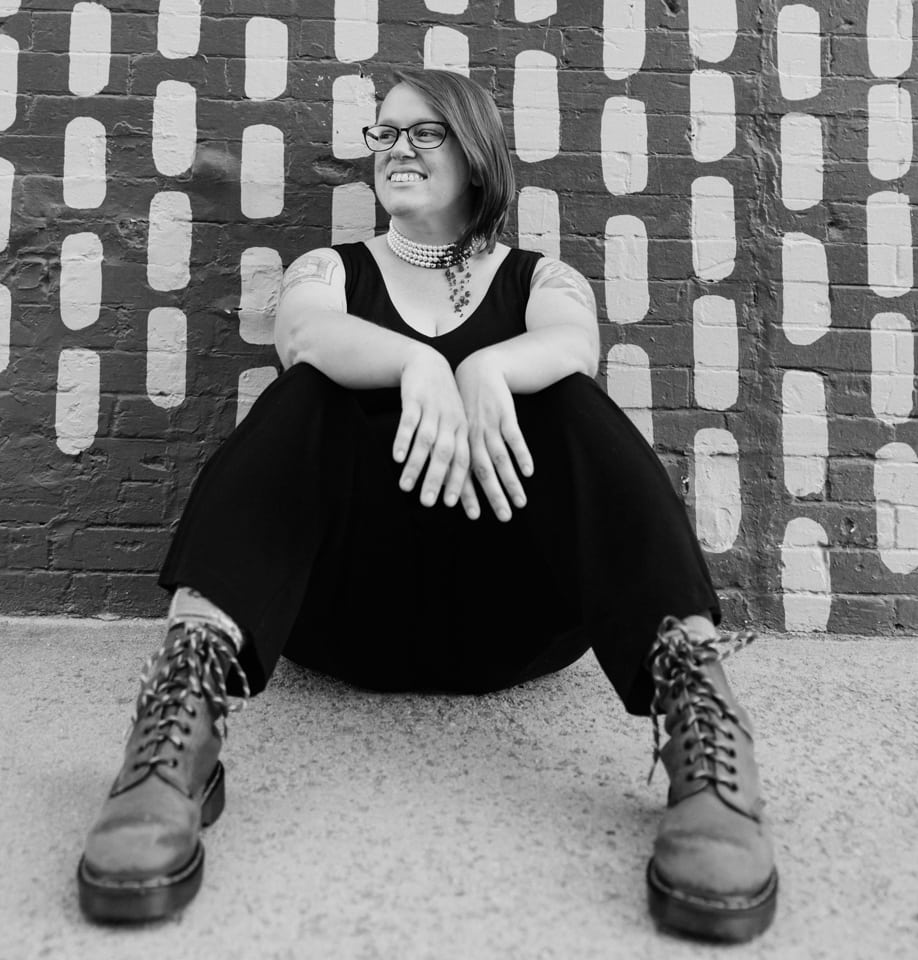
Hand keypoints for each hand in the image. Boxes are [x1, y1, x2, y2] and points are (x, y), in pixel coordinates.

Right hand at [393, 347, 472, 512]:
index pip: (463, 460)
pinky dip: (403, 440)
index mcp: (463, 430)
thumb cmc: (441, 403)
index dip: (456, 482)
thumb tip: (451, 486)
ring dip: (416, 466)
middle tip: (427, 504)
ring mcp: (433, 410)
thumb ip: (452, 451)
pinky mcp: (414, 400)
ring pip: (426, 442)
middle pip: (445, 455)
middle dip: (436, 480)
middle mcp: (451, 421)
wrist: (428, 364)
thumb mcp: (453, 424)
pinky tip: (396, 457)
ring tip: (405, 487)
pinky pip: (409, 422)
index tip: (449, 505)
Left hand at [455, 351, 533, 521]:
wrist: (479, 369)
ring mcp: (489, 426)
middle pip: (483, 472)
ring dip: (510, 482)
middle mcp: (473, 437)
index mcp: (460, 442)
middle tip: (504, 518)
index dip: (468, 495)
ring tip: (520, 503)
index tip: (474, 517)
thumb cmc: (470, 404)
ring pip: (499, 459)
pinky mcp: (505, 414)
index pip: (463, 474)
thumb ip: (463, 452)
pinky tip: (528, 472)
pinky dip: (521, 455)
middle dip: (493, 497)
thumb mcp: (461, 426)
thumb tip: (461, 480)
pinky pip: (513, 437)